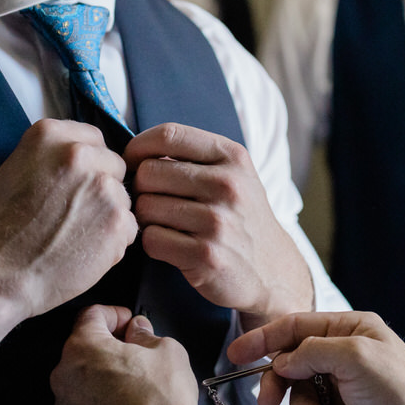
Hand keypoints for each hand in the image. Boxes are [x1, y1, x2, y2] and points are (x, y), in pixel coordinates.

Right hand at [0, 119, 135, 357]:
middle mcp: (79, 154)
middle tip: (75, 213)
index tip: (76, 184)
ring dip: (109, 215)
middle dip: (101, 188)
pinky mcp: (118, 219)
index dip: (89, 164)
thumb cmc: (1, 227)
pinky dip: (115, 241)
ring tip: (77, 235)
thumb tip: (83, 156)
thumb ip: (51, 155)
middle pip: (113, 166)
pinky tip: (86, 250)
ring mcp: (102, 186)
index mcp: (50, 135)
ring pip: (123, 197)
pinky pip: (130, 226)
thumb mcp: (15, 169)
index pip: (94, 139)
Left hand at [51, 305, 199, 404]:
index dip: (114, 314)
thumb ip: (146, 334)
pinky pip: (83, 402)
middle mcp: (65, 374)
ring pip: (82, 376)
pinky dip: (99, 397)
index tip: (128, 322)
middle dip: (108, 345)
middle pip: (84, 346)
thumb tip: (137, 331)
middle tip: (135, 351)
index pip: (91, 315)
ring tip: (133, 381)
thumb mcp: (167, 351)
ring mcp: (65, 404)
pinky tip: (125, 403)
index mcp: (83, 347)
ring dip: (102, 372)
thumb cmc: (160, 403)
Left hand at [125, 123, 312, 326]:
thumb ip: (192, 158)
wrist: (272, 270)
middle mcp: (227, 185)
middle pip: (149, 173)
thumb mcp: (233, 175)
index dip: (138, 147)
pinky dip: (154, 244)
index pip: (168, 134)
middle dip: (142, 189)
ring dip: (147, 219)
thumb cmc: (240, 217)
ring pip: (145, 207)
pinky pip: (151, 239)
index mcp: (232, 157)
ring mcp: (218, 221)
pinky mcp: (206, 255)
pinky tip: (173, 246)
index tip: (133, 163)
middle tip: (155, 203)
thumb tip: (134, 154)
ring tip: (168, 226)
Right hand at [229, 311, 404, 404]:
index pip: (295, 326)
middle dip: (280, 383)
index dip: (263, 338)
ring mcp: (343, 381)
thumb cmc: (398, 389)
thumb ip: (311, 351)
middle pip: (292, 361)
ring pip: (300, 392)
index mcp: (350, 327)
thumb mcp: (355, 357)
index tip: (235, 354)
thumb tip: (281, 361)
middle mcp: (345, 350)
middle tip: (267, 404)